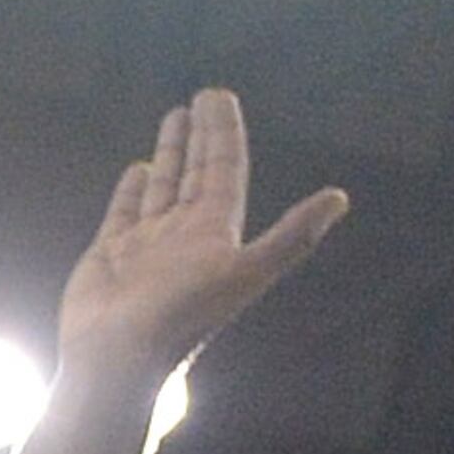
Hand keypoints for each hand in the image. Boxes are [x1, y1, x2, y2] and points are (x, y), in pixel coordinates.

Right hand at [55, 90, 346, 385]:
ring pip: (164, 188)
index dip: (223, 133)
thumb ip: (292, 236)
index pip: (224, 170)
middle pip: (197, 173)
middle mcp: (184, 235)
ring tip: (174, 117)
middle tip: (202, 96)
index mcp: (215, 233)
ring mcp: (148, 244)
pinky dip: (132, 189)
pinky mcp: (112, 253)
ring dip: (171, 154)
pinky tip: (138, 168)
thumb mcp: (245, 272)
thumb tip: (340, 198)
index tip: (217, 96)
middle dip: (201, 136)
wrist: (120, 358)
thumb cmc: (181, 314)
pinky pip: (126, 211)